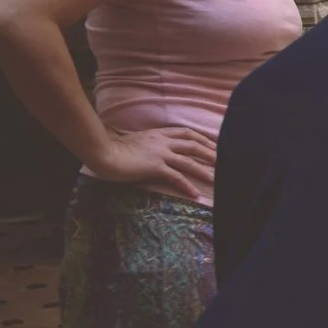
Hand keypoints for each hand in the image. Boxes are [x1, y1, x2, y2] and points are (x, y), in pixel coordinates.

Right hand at [90, 126, 213, 199]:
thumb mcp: (136, 140)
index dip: (201, 138)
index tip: (213, 144)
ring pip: (189, 161)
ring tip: (216, 179)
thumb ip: (149, 142)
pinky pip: (176, 177)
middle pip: (193, 144)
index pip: (186, 133)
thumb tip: (155, 148)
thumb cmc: (114, 148)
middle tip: (223, 160)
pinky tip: (195, 194)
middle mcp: (163, 142)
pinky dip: (187, 186)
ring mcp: (160, 154)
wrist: (104, 153)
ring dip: (204, 170)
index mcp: (159, 134)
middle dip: (210, 152)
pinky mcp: (155, 167)